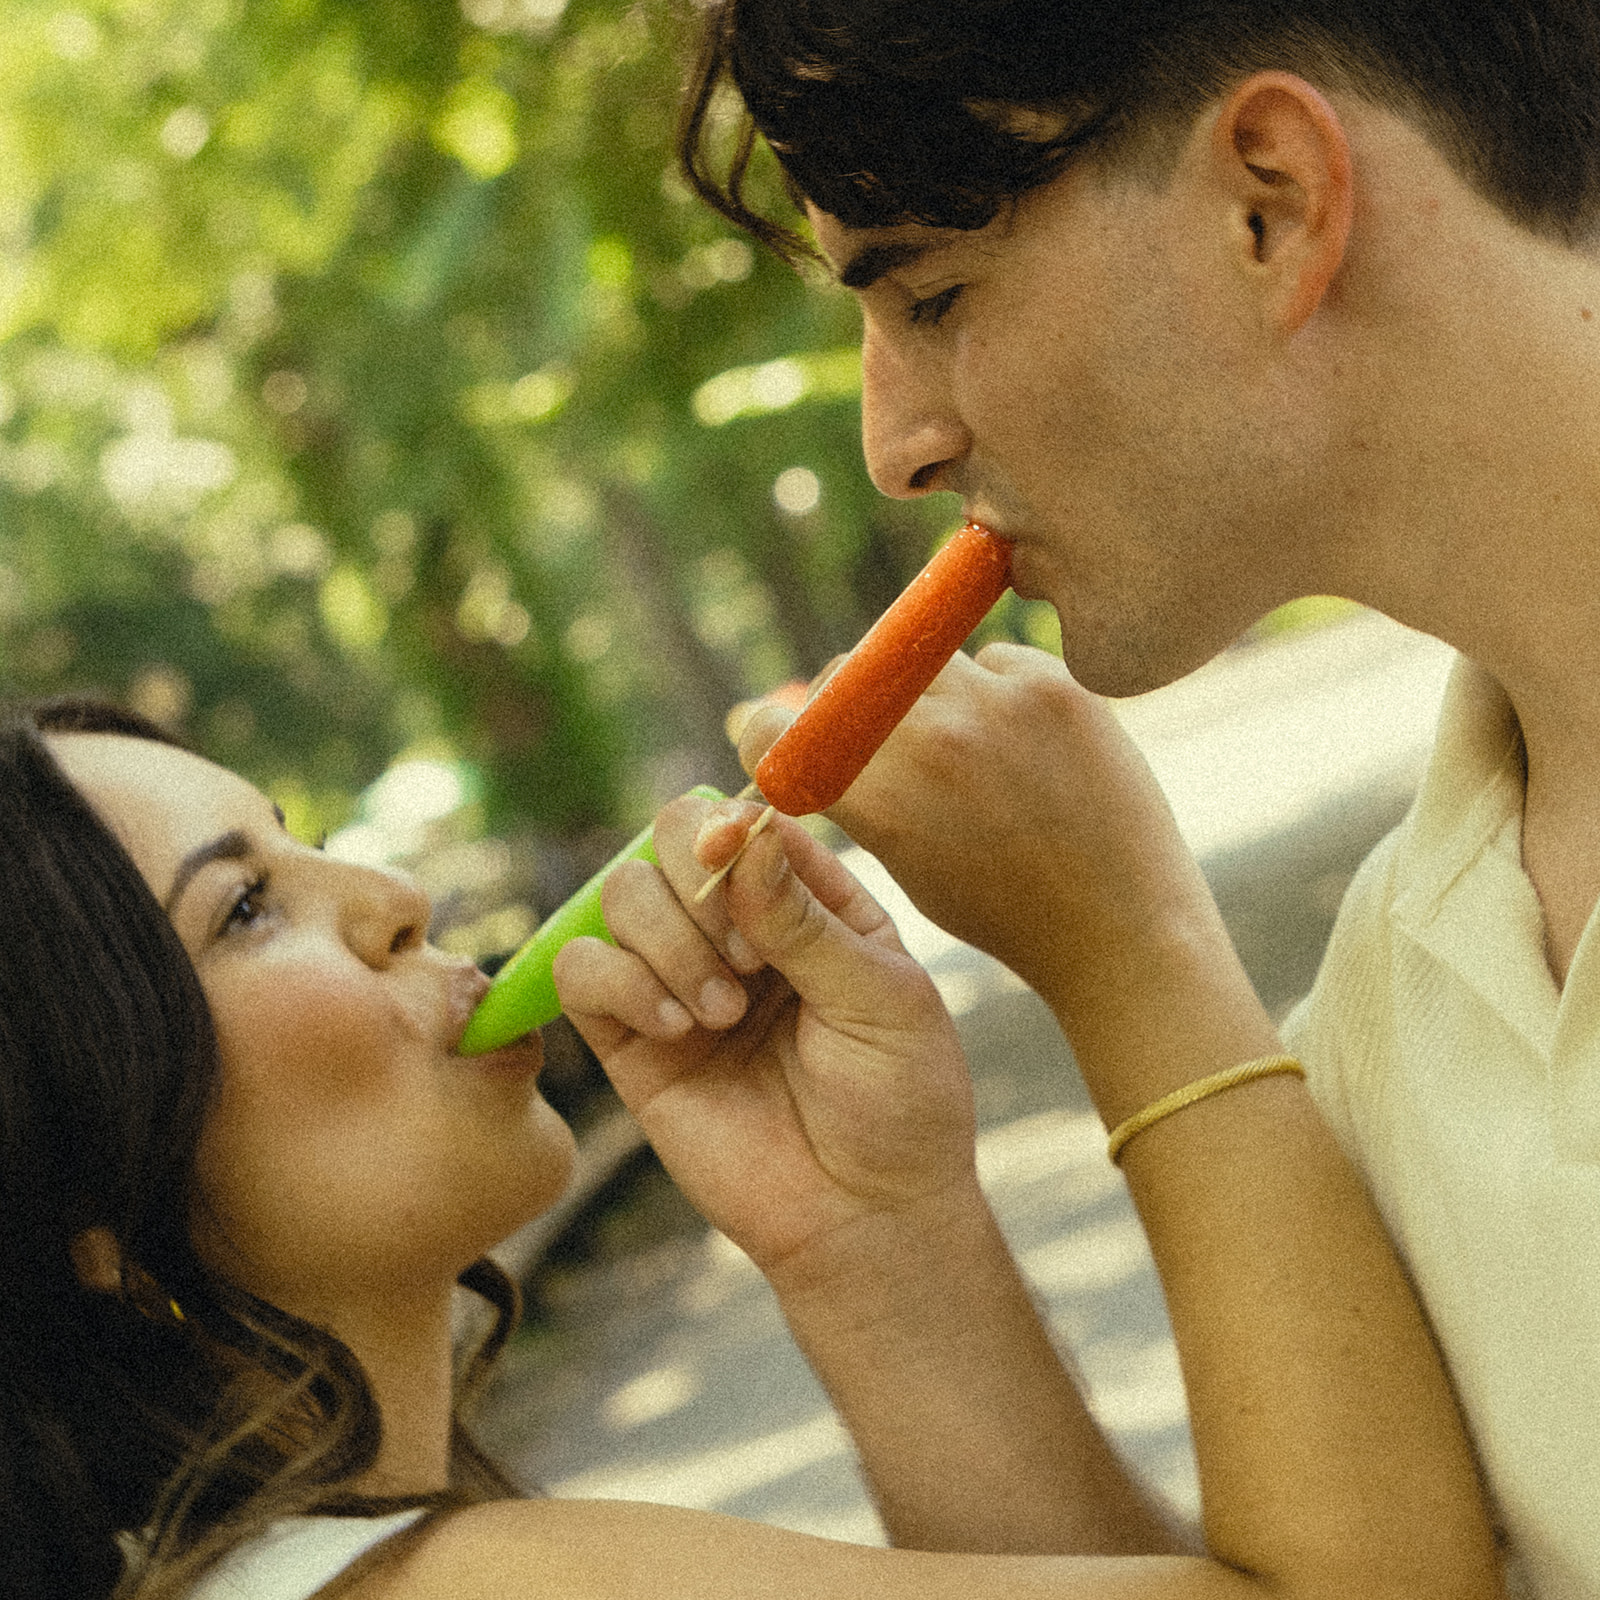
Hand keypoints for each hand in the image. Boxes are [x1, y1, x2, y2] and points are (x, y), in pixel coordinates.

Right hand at [553, 792, 979, 1281]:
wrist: (865, 1219)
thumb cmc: (899, 1102)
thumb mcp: (882, 999)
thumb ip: (808, 919)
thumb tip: (743, 833)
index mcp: (811, 899)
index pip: (748, 818)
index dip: (732, 828)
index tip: (733, 856)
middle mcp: (739, 926)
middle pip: (669, 836)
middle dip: (695, 885)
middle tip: (747, 964)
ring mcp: (679, 976)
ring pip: (621, 892)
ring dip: (666, 941)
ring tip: (722, 1014)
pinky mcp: (631, 1040)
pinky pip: (580, 970)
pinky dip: (617, 982)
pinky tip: (676, 1029)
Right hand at [737, 643, 1216, 1006]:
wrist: (1120, 925)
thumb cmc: (1003, 909)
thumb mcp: (905, 862)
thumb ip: (859, 790)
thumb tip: (809, 722)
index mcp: (881, 799)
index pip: (780, 728)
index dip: (772, 733)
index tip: (782, 743)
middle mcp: (931, 739)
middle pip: (843, 677)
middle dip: (844, 704)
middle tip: (875, 739)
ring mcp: (996, 703)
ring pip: (915, 657)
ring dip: (919, 689)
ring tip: (959, 747)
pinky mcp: (1053, 683)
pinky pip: (991, 659)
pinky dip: (993, 690)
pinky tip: (1020, 744)